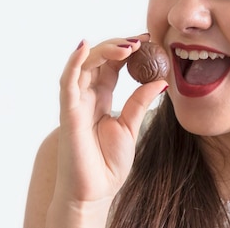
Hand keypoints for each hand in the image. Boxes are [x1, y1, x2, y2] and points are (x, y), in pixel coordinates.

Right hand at [48, 34, 166, 224]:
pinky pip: (68, 82)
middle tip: (141, 40)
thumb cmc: (108, 163)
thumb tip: (162, 80)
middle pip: (98, 58)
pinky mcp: (68, 112)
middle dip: (118, 45)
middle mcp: (86, 94)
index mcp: (101, 96)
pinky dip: (74, 62)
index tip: (149, 39)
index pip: (112, 63)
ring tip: (128, 46)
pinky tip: (84, 47)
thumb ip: (141, 101)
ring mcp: (76, 101)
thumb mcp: (131, 126)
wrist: (95, 192)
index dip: (127, 48)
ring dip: (104, 49)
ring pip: (84, 64)